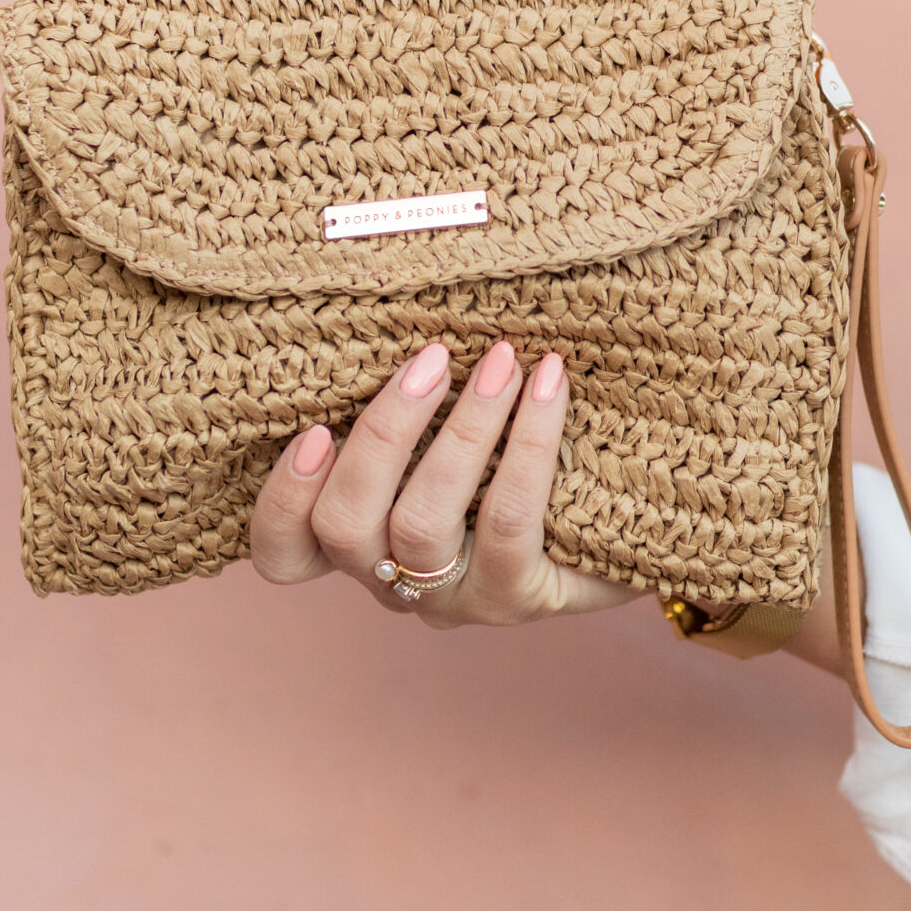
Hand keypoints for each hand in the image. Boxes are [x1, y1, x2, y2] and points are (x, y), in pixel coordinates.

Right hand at [249, 339, 635, 627]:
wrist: (626, 527)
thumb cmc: (517, 459)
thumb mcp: (448, 432)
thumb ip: (410, 402)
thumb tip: (402, 311)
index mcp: (357, 544)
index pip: (283, 553)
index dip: (284, 497)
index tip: (314, 429)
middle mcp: (393, 582)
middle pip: (343, 526)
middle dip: (383, 433)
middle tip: (433, 356)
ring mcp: (452, 599)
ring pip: (420, 524)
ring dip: (460, 432)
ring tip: (501, 362)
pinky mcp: (516, 598)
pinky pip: (507, 519)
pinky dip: (528, 444)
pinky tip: (549, 386)